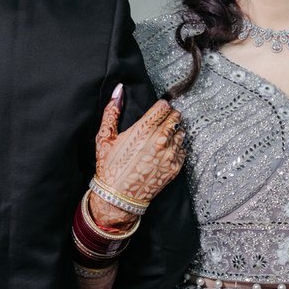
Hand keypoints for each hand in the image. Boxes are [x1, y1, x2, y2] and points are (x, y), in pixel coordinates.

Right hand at [90, 85, 186, 230]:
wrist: (118, 198)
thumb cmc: (109, 167)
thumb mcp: (105, 138)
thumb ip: (112, 111)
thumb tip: (118, 90)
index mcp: (143, 130)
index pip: (164, 106)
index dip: (160, 106)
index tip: (156, 110)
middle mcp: (160, 140)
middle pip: (175, 117)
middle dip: (169, 116)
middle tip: (161, 121)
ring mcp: (169, 155)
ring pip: (181, 133)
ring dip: (174, 132)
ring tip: (162, 137)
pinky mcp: (175, 168)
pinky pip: (183, 150)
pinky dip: (177, 148)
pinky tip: (165, 151)